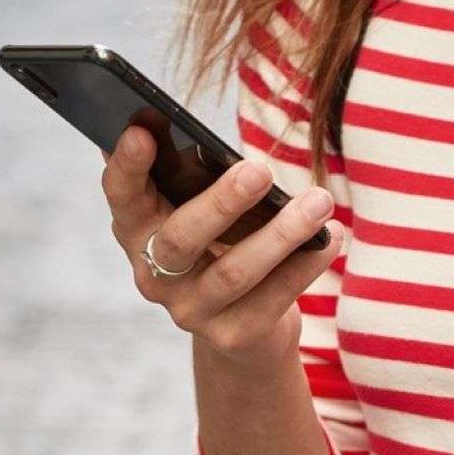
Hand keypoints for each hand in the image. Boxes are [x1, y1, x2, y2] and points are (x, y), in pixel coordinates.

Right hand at [99, 122, 342, 366]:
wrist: (242, 325)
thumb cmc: (220, 239)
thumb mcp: (196, 204)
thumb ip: (184, 171)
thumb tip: (171, 118)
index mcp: (137, 230)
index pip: (121, 195)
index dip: (127, 165)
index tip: (142, 129)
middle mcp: (154, 275)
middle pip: (181, 239)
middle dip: (222, 202)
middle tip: (260, 170)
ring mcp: (191, 311)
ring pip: (235, 272)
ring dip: (282, 233)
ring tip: (320, 201)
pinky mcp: (234, 336)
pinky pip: (275, 298)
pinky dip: (306, 264)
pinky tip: (332, 234)